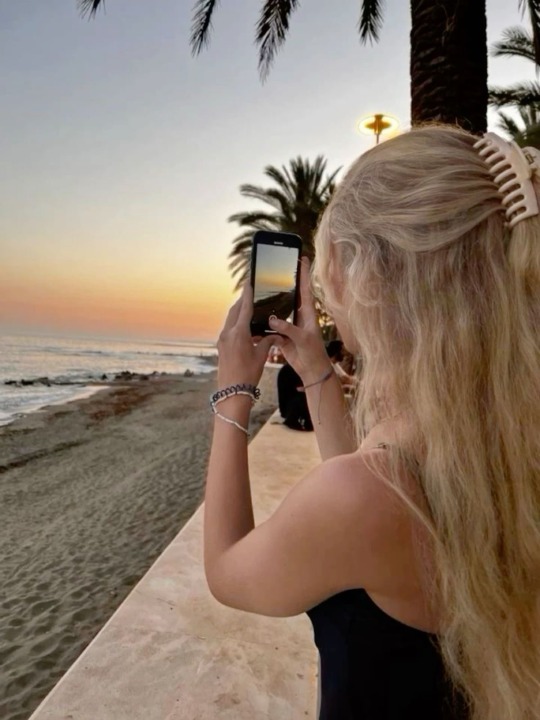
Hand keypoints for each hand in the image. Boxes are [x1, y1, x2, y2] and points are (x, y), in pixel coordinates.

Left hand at [217, 282, 274, 387]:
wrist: (232, 392)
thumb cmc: (248, 375)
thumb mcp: (261, 356)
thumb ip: (267, 341)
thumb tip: (274, 335)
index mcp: (239, 333)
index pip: (244, 308)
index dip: (247, 294)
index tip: (248, 282)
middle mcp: (227, 334)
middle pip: (234, 311)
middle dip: (242, 302)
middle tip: (249, 294)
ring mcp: (222, 340)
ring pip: (230, 320)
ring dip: (238, 313)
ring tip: (247, 309)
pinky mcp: (220, 346)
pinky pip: (228, 329)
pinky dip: (236, 324)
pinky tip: (244, 328)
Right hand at [269, 258, 330, 382]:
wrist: (311, 370)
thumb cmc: (313, 353)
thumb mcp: (302, 339)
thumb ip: (288, 328)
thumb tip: (272, 319)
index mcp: (308, 313)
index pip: (306, 288)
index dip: (303, 273)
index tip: (302, 257)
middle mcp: (299, 316)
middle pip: (292, 294)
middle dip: (287, 280)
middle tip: (280, 265)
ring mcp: (290, 325)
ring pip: (279, 309)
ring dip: (272, 301)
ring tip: (263, 287)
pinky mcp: (282, 335)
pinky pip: (271, 326)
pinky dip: (265, 323)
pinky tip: (255, 317)